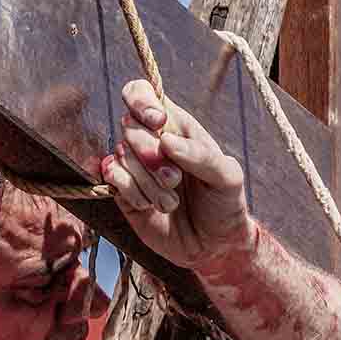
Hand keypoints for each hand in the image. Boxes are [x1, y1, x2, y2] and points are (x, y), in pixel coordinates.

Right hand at [104, 80, 253, 269]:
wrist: (213, 247)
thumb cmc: (224, 204)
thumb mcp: (227, 177)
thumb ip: (202, 155)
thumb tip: (167, 140)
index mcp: (175, 125)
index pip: (141, 92)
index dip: (142, 101)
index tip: (159, 123)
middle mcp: (150, 140)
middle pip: (129, 125)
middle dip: (151, 155)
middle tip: (175, 179)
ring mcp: (134, 165)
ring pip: (121, 155)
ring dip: (148, 183)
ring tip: (172, 202)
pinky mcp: (122, 190)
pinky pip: (113, 178)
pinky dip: (133, 193)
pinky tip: (151, 207)